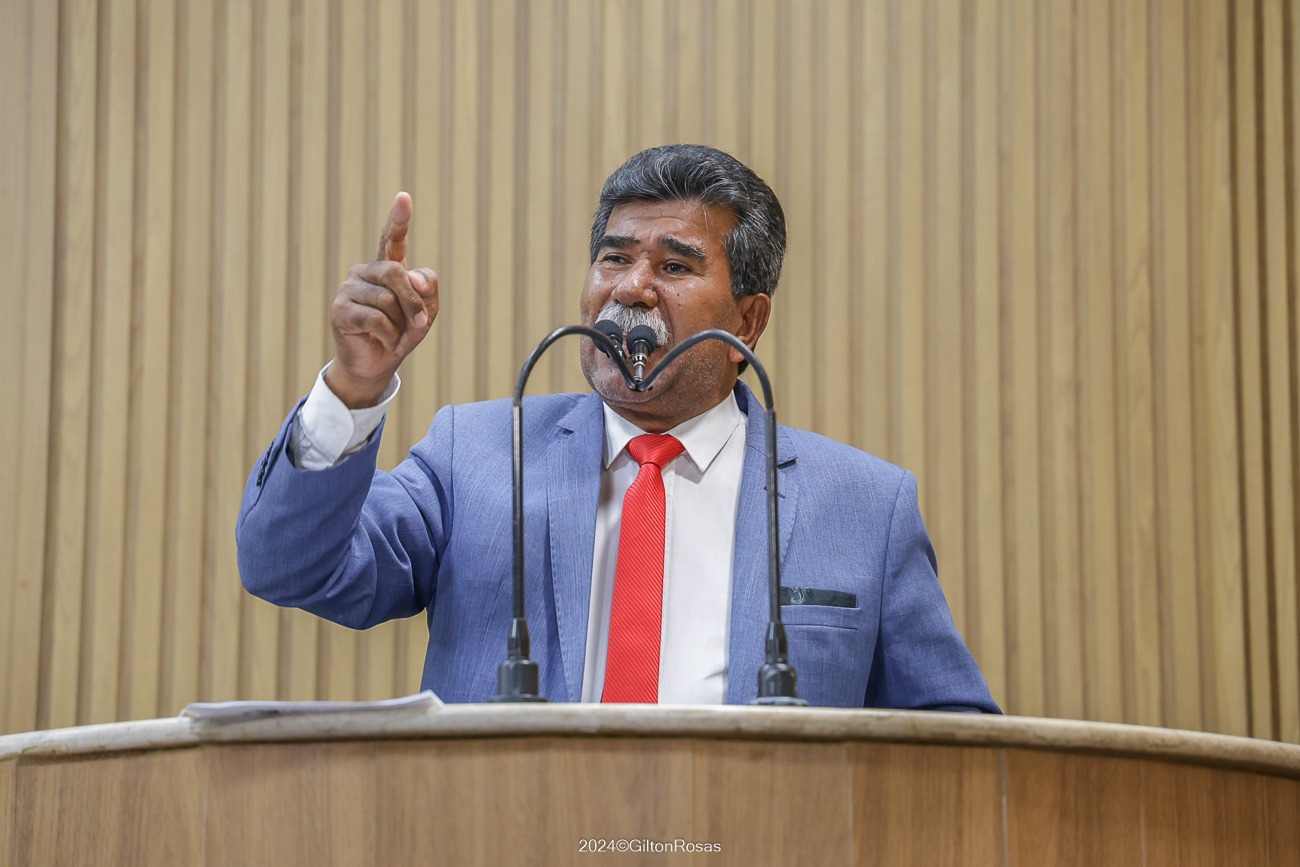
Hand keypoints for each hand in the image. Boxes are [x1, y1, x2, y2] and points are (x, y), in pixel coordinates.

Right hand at [326, 192, 439, 407]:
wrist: (378, 364)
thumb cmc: (402, 333)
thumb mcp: (426, 310)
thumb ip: (427, 288)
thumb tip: (412, 278)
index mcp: (387, 267)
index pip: (392, 239)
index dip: (398, 219)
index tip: (404, 197)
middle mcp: (365, 272)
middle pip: (397, 273)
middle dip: (414, 302)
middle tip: (420, 324)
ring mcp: (349, 289)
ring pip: (387, 299)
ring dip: (402, 324)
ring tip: (397, 337)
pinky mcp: (340, 310)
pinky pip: (376, 319)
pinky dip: (390, 336)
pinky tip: (387, 343)